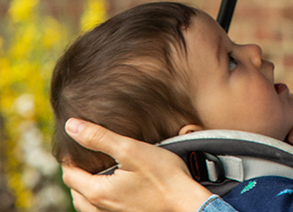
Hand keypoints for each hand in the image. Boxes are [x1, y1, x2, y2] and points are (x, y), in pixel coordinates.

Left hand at [61, 118, 211, 211]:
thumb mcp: (131, 150)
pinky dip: (98, 197)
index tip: (76, 142)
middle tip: (85, 154)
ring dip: (86, 187)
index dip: (69, 157)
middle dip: (76, 172)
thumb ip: (100, 138)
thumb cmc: (163, 175)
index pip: (69, 174)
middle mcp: (99, 209)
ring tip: (96, 170)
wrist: (187, 202)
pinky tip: (113, 187)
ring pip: (86, 203)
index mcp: (97, 192)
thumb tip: (71, 126)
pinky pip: (100, 210)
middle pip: (75, 190)